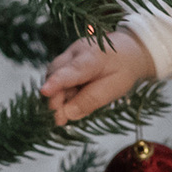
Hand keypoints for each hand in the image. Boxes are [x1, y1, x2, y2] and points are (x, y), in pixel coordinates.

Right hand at [39, 30, 154, 124]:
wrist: (127, 50)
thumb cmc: (123, 69)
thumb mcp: (115, 88)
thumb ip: (92, 100)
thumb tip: (67, 113)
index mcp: (93, 56)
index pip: (72, 70)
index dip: (57, 82)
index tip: (44, 92)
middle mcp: (75, 51)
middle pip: (56, 74)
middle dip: (55, 98)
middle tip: (60, 120)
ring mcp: (67, 54)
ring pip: (53, 77)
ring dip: (58, 96)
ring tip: (69, 110)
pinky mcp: (63, 61)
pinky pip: (57, 78)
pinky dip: (62, 92)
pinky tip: (72, 99)